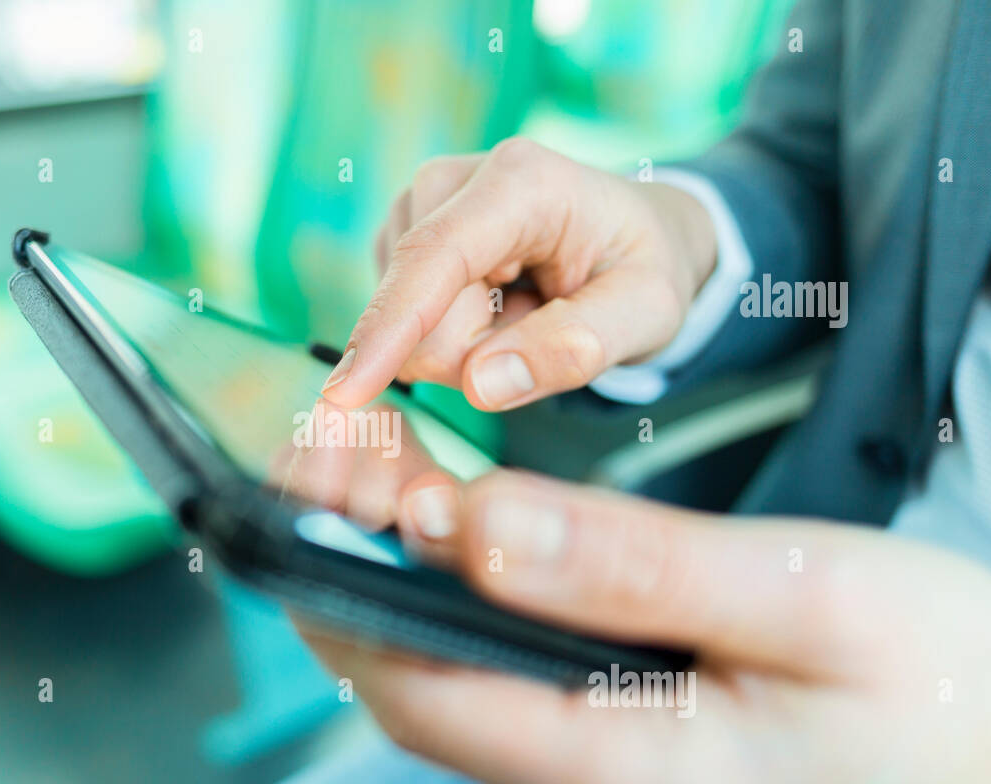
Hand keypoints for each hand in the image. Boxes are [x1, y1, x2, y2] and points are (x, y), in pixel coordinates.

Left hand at [293, 468, 990, 783]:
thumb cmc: (944, 695)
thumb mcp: (814, 600)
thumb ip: (636, 569)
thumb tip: (476, 527)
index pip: (423, 690)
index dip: (343, 576)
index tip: (315, 474)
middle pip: (426, 694)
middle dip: (363, 567)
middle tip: (343, 449)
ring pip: (462, 703)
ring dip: (413, 592)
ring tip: (394, 473)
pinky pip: (509, 717)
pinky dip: (472, 629)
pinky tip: (474, 553)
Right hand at [320, 138, 717, 410]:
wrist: (632, 237)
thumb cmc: (641, 269)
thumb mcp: (646, 313)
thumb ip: (575, 348)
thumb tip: (482, 385)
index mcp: (519, 180)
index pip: (433, 258)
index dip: (387, 328)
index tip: (344, 394)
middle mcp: (451, 181)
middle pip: (420, 314)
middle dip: (476, 351)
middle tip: (545, 324)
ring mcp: (417, 210)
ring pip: (409, 330)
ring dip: (470, 346)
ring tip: (527, 311)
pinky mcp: (400, 240)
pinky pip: (405, 329)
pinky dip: (456, 338)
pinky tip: (498, 307)